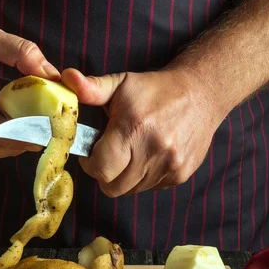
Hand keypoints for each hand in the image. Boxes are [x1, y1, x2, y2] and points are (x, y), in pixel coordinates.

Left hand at [61, 67, 226, 196]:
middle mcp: (153, 151)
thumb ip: (92, 88)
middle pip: (113, 187)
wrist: (202, 93)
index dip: (90, 165)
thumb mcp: (122, 83)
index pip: (101, 169)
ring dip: (125, 177)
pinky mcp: (180, 174)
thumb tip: (66, 77)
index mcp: (133, 129)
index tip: (91, 153)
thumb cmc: (156, 89)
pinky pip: (151, 188)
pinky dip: (145, 178)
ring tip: (130, 152)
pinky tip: (149, 156)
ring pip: (131, 190)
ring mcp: (169, 166)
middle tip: (108, 156)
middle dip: (105, 174)